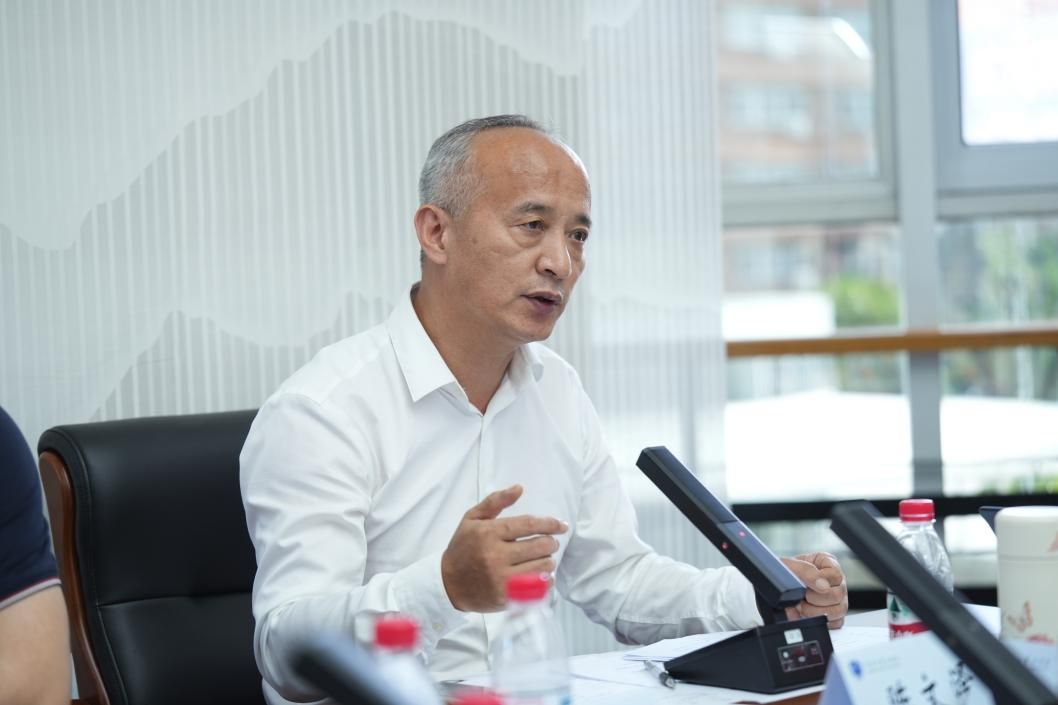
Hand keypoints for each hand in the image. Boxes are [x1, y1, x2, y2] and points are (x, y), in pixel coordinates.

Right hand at [441, 485, 567, 612]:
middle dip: (551, 542)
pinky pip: (537, 587)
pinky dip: (545, 580)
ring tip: (544, 558)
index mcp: (489, 533)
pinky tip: (541, 574)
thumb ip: (496, 501)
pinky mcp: (506, 597)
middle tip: (550, 543)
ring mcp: (501, 578)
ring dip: (548, 560)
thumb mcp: (472, 518)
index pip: (529, 525)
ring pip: (542, 566)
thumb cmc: (462, 547)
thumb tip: (520, 488)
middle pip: (540, 546)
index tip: (562, 525)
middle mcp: (496, 555)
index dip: (550, 524)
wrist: (448, 583)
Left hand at [781, 552, 847, 628]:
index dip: (820, 582)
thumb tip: (823, 586)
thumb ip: (806, 571)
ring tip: (801, 606)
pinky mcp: (835, 616)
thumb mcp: (790, 565)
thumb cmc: (784, 572)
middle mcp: (837, 581)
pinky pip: (835, 623)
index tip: (805, 586)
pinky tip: (806, 614)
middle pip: (838, 595)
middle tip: (801, 596)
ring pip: (838, 611)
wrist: (776, 586)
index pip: (836, 575)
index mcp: (829, 564)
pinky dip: (818, 621)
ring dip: (815, 611)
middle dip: (814, 599)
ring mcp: (838, 599)